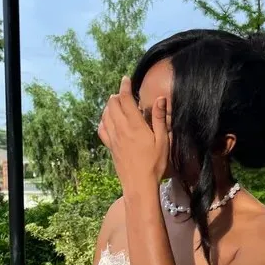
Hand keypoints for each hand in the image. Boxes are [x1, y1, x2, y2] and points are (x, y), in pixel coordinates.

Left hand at [98, 76, 168, 193]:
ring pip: (105, 115)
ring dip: (110, 106)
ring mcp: (113, 139)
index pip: (125, 99)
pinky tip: (108, 120)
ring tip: (117, 104)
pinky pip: (102, 129)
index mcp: (135, 125)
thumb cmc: (155, 164)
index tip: (126, 79)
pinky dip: (103, 120)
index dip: (124, 87)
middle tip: (125, 94)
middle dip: (117, 95)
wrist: (139, 184)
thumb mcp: (163, 141)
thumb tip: (160, 98)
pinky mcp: (110, 147)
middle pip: (112, 104)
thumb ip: (159, 118)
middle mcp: (121, 129)